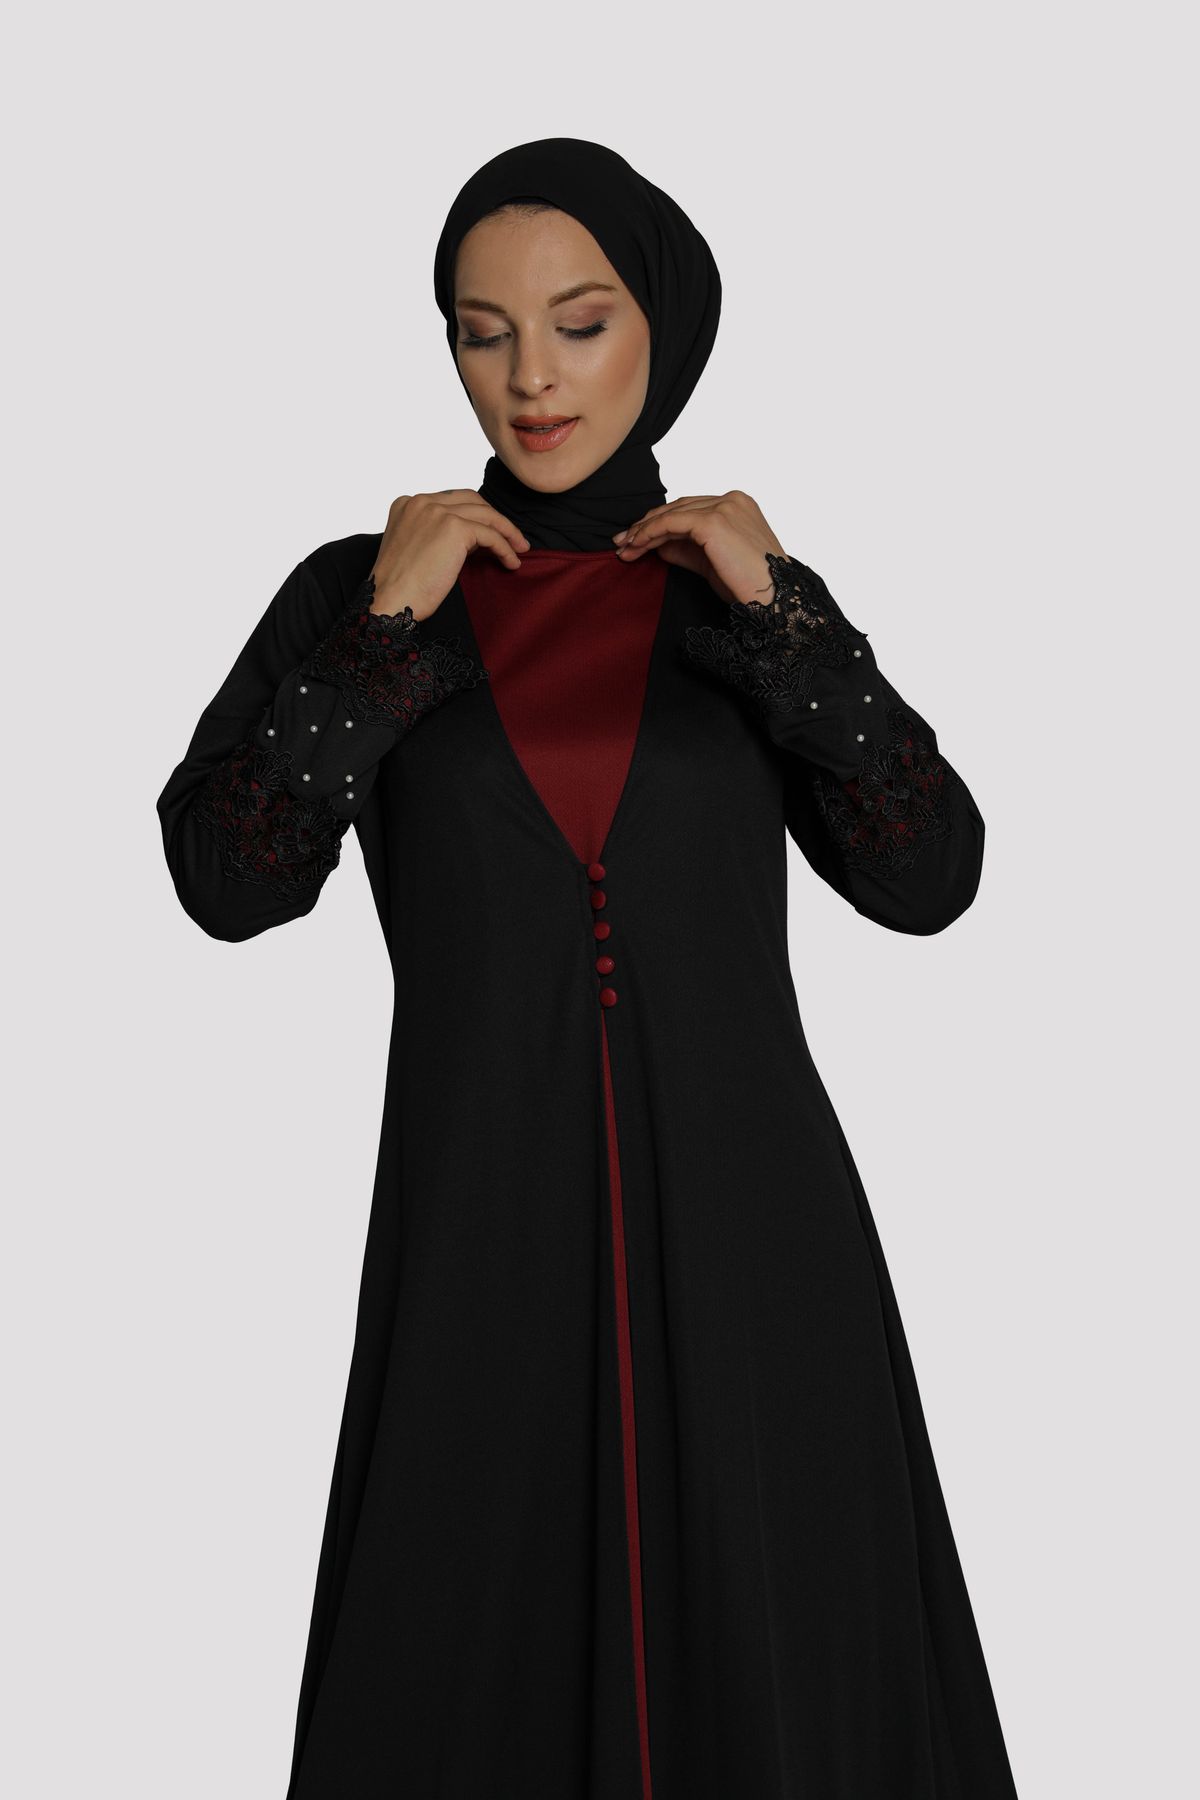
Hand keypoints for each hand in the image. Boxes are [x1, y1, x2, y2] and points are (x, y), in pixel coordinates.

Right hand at [369, 490, 529, 620]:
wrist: (390, 603)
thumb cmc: (401, 588)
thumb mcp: (415, 549)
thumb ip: (437, 534)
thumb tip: (475, 539)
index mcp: (407, 503)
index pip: (451, 500)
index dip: (474, 516)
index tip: (488, 534)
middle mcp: (420, 501)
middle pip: (471, 500)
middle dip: (494, 517)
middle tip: (512, 537)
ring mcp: (437, 512)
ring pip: (485, 514)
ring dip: (507, 531)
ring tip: (519, 549)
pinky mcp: (454, 528)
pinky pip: (490, 534)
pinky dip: (505, 547)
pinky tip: (511, 561)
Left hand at [613, 491, 787, 605]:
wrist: (775, 600)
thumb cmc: (750, 587)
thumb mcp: (711, 564)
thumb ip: (686, 550)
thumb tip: (657, 546)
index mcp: (737, 505)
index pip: (690, 509)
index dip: (661, 523)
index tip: (637, 540)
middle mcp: (732, 499)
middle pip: (679, 507)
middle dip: (647, 525)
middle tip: (623, 543)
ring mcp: (724, 507)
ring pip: (673, 513)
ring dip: (644, 531)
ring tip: (625, 548)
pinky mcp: (714, 521)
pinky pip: (672, 523)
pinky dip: (650, 533)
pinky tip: (636, 545)